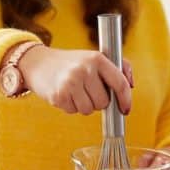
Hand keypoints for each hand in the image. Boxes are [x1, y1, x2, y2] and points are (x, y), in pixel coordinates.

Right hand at [18, 45, 133, 114]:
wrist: (38, 63)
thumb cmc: (70, 62)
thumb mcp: (93, 58)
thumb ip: (118, 67)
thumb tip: (131, 85)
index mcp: (97, 58)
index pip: (120, 83)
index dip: (125, 99)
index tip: (125, 109)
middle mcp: (84, 69)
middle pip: (104, 102)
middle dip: (98, 100)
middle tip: (87, 90)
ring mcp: (71, 82)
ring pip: (90, 110)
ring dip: (84, 105)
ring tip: (75, 91)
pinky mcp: (59, 95)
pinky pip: (74, 112)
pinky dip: (71, 106)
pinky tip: (65, 94)